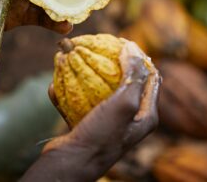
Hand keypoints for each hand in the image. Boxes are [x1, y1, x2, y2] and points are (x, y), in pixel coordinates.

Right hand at [20, 42, 160, 181]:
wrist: (72, 162)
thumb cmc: (101, 135)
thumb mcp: (124, 104)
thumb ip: (133, 76)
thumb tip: (133, 48)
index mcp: (145, 115)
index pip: (151, 79)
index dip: (142, 58)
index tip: (126, 43)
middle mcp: (130, 117)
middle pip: (127, 81)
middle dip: (116, 62)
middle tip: (103, 47)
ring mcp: (109, 119)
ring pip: (101, 89)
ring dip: (88, 74)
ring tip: (77, 58)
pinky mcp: (89, 122)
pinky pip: (80, 100)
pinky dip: (70, 91)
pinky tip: (55, 84)